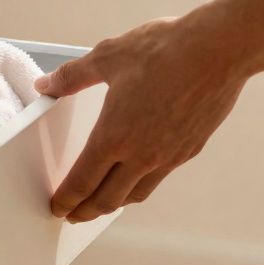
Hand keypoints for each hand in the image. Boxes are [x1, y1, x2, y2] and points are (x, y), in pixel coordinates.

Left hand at [35, 11, 263, 221]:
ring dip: (114, 202)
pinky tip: (137, 173)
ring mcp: (169, 156)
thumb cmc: (162, 50)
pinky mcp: (190, 149)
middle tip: (72, 215)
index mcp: (114, 136)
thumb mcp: (107, 57)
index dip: (66, 199)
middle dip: (86, 211)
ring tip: (101, 201)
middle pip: (108, 198)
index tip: (56, 207)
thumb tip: (44, 85)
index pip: (82, 181)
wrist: (218, 50)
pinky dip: (140, 184)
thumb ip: (72, 76)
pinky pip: (159, 177)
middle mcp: (141, 155)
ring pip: (136, 193)